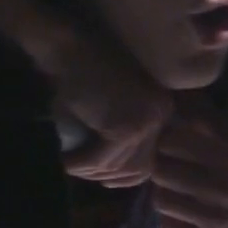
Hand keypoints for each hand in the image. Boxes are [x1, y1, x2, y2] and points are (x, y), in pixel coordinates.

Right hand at [25, 23, 172, 187]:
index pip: (150, 159)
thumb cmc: (83, 74)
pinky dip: (79, 162)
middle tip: (81, 171)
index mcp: (163, 109)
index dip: (124, 174)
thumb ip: (121, 136)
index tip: (100, 176)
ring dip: (90, 169)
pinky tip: (64, 159)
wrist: (69, 49)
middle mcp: (161, 115)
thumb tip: (116, 178)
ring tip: (69, 163)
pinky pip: (101, 159)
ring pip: (118, 166)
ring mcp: (146, 121)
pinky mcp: (125, 128)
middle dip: (106, 174)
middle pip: (139, 168)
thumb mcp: (113, 107)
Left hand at [149, 118, 227, 227]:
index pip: (172, 141)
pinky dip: (170, 217)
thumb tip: (180, 99)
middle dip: (160, 164)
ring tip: (173, 188)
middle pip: (161, 170)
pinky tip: (181, 210)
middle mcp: (221, 190)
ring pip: (161, 200)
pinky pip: (168, 227)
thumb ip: (209, 124)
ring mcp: (214, 221)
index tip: (170, 141)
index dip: (167, 139)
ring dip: (163, 191)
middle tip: (166, 164)